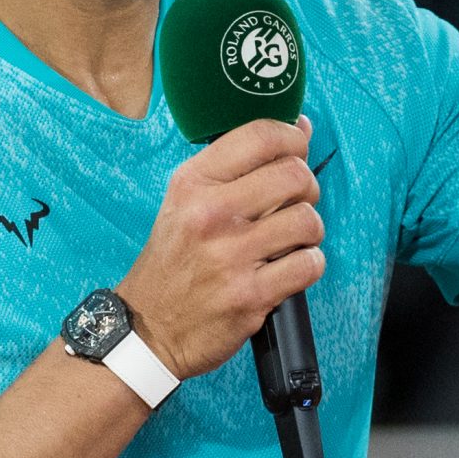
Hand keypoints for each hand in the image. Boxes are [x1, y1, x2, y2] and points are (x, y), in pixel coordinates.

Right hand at [116, 118, 324, 379]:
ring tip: (290, 240)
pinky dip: (308, 264)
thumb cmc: (174, 261)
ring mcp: (231, 256)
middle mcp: (210, 214)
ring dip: (309, 231)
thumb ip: (237, 167)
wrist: (149, 328)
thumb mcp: (185, 202)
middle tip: (294, 203)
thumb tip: (300, 129)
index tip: (298, 147)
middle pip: (295, 175)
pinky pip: (309, 264)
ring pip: (308, 221)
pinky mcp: (251, 295)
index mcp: (193, 183)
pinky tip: (288, 268)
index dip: (294, 137)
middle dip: (307, 188)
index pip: (261, 135)